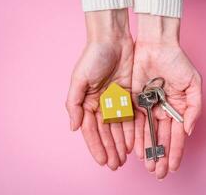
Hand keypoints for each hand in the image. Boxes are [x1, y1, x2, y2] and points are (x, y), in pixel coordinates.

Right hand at [66, 9, 133, 169]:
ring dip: (120, 143)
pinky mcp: (128, 96)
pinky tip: (132, 143)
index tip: (102, 160)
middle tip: (115, 165)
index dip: (96, 146)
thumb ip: (74, 104)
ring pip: (118, 128)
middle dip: (110, 149)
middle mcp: (101, 104)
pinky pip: (130, 117)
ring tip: (124, 159)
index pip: (91, 130)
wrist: (113, 40)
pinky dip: (131, 130)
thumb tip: (73, 127)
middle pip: (105, 132)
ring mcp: (115, 101)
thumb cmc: (93, 57)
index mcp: (87, 102)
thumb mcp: (79, 80)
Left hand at [132, 14, 201, 178]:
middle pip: (162, 138)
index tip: (174, 167)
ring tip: (148, 166)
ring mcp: (148, 107)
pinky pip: (134, 122)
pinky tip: (137, 150)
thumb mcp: (193, 84)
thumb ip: (194, 108)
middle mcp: (163, 110)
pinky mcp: (134, 101)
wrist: (156, 46)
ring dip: (148, 150)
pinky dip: (136, 136)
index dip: (176, 151)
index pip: (177, 134)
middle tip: (159, 172)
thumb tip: (188, 130)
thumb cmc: (177, 62)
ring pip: (148, 133)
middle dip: (161, 155)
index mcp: (178, 108)